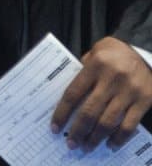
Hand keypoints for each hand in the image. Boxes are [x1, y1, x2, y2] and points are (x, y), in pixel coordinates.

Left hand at [51, 37, 151, 152]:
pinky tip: (110, 144)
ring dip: (96, 138)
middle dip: (78, 131)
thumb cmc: (116, 52)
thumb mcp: (96, 51)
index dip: (62, 113)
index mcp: (95, 65)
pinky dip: (119, 138)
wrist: (146, 50)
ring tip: (87, 147)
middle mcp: (111, 79)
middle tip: (71, 144)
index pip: (73, 93)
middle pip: (89, 111)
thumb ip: (82, 69)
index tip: (55, 127)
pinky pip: (129, 125)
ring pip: (108, 121)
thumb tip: (71, 95)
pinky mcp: (144, 101)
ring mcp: (129, 92)